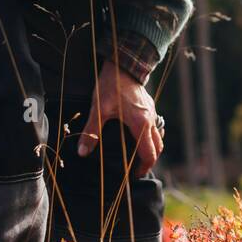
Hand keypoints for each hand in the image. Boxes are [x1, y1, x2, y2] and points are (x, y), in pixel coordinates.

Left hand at [77, 59, 163, 175]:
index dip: (143, 167)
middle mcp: (151, 121)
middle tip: (136, 169)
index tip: (133, 175)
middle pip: (158, 148)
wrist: (124, 66)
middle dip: (149, 161)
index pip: (149, 153)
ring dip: (152, 149)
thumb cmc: (111, 87)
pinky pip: (157, 127)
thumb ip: (91, 132)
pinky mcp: (150, 108)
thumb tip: (82, 152)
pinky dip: (152, 137)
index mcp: (140, 125)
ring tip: (138, 156)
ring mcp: (153, 114)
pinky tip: (140, 137)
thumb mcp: (98, 109)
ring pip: (159, 137)